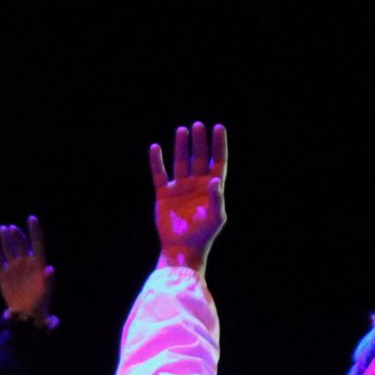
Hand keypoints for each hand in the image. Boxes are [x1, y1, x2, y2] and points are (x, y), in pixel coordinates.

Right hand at [0, 216, 52, 320]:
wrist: (26, 315)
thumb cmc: (40, 303)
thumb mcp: (47, 292)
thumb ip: (49, 280)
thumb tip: (50, 269)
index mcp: (38, 264)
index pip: (37, 243)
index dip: (35, 231)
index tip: (31, 218)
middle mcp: (26, 263)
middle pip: (21, 244)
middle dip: (17, 235)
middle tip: (12, 228)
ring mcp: (14, 268)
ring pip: (9, 250)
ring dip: (6, 239)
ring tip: (3, 229)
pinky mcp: (3, 275)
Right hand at [150, 121, 226, 270]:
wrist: (181, 249)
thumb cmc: (203, 235)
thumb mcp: (215, 217)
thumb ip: (217, 198)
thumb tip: (216, 179)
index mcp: (211, 188)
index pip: (217, 161)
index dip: (218, 145)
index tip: (218, 128)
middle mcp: (196, 184)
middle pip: (199, 158)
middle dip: (199, 142)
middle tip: (197, 125)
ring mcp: (180, 188)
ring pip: (180, 162)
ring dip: (181, 146)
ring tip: (181, 130)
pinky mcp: (164, 194)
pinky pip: (159, 174)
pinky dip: (156, 161)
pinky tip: (156, 147)